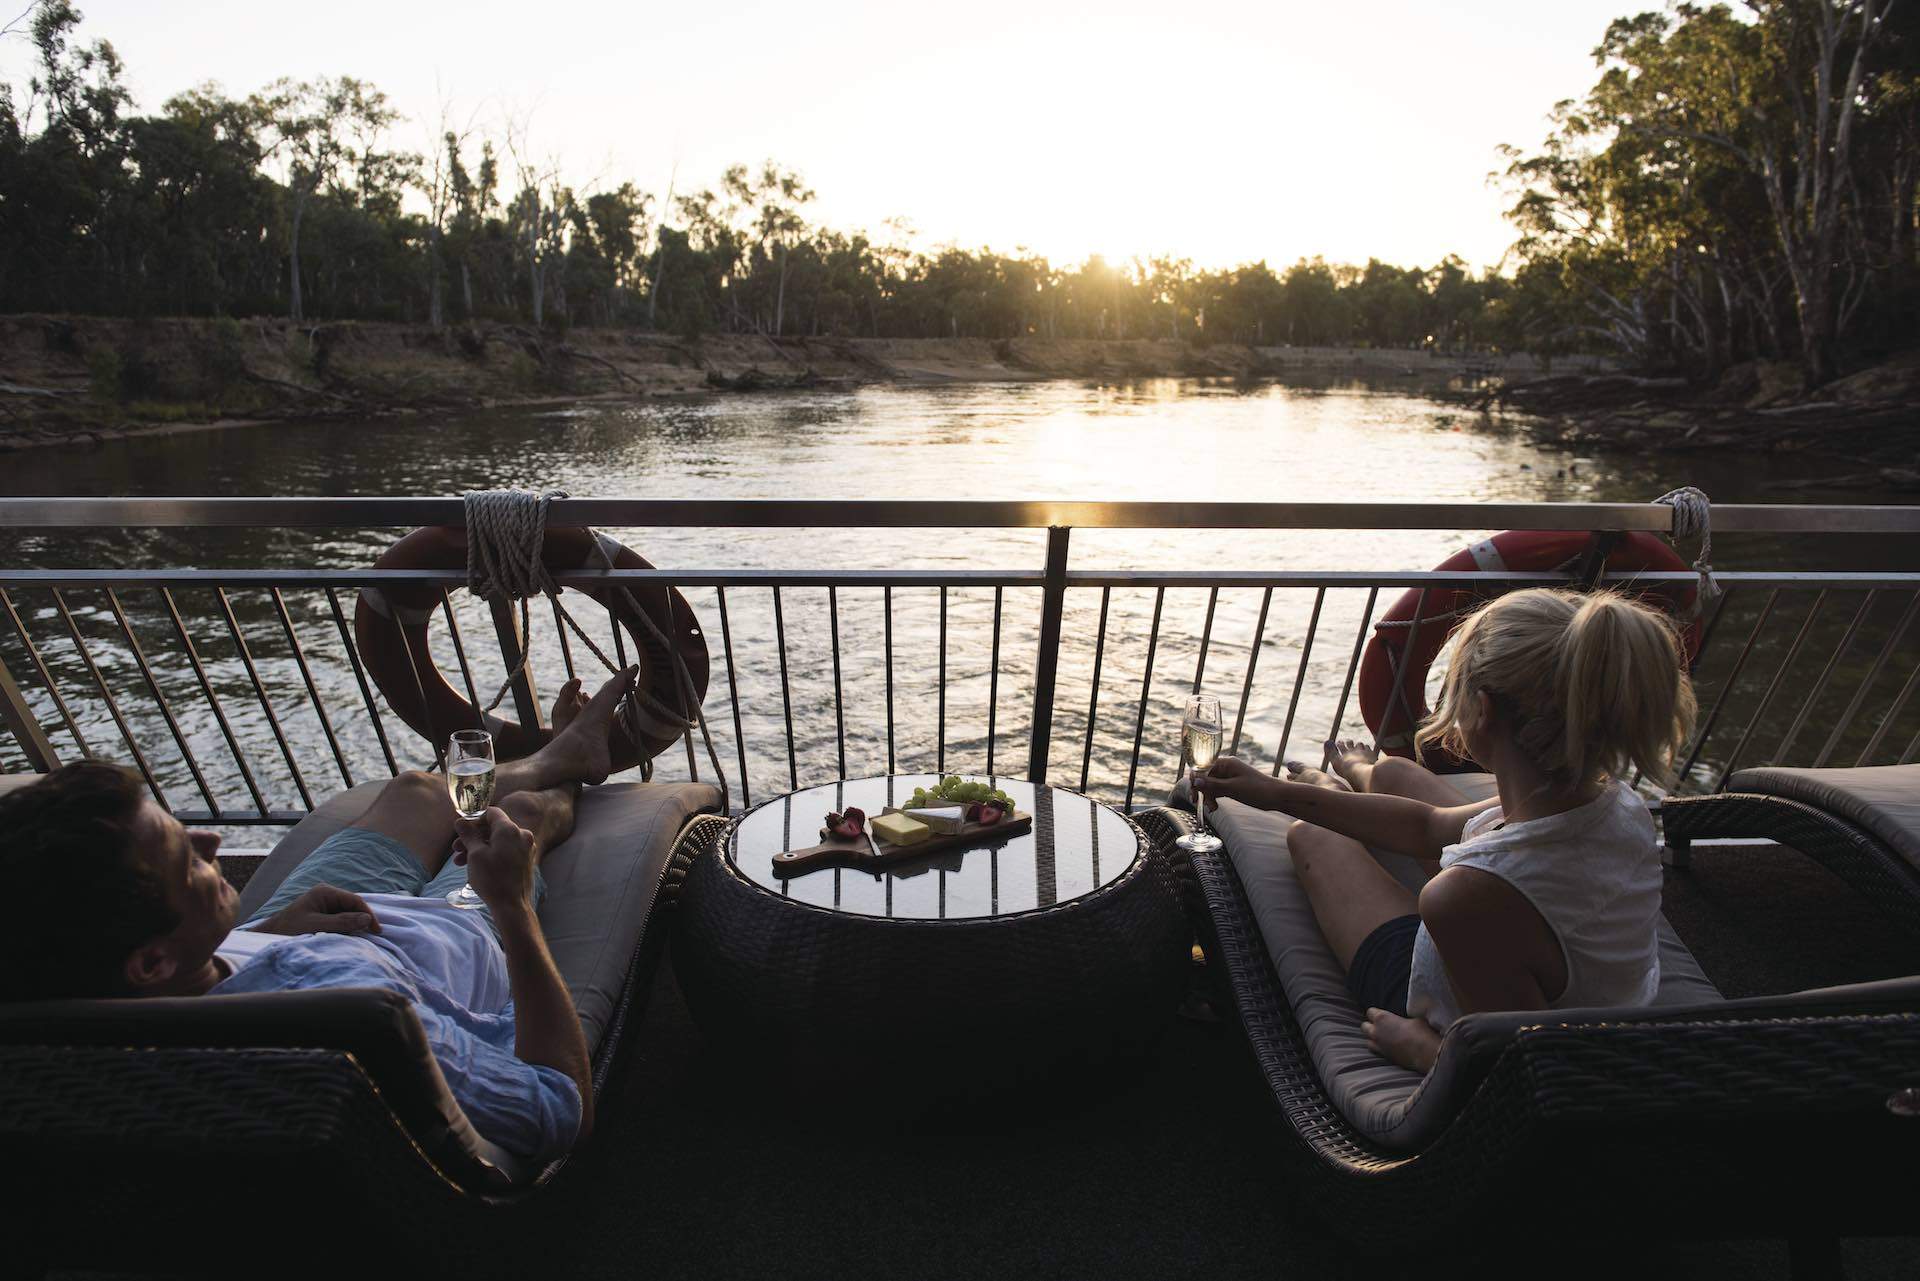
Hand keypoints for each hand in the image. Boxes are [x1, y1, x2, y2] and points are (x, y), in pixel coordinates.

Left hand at [252, 883, 380, 936]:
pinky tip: (348, 938)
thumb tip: (366, 919)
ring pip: (348, 914)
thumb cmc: (288, 930)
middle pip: (353, 906)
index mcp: (325, 892)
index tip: (376, 930)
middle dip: (362, 920)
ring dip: (354, 926)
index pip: (354, 900)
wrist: (268, 938)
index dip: (368, 914)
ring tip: (360, 938)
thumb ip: (341, 922)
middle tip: (372, 936)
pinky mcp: (322, 915)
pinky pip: (341, 920)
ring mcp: (324, 905)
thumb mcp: (316, 926)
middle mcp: (326, 896)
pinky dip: (346, 929)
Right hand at [452, 807, 538, 912]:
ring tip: (460, 862)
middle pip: (493, 828)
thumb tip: (460, 821)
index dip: (474, 820)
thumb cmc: (492, 879)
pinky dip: (490, 855)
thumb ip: (468, 835)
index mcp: (510, 829)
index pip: (491, 813)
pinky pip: (506, 851)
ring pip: (498, 841)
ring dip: (478, 848)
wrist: (512, 905)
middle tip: (455, 849)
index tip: (461, 831)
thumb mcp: (475, 854)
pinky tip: (475, 867)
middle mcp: (522, 835)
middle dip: (472, 837)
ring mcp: (526, 848)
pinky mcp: (525, 860)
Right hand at [1192, 756, 1265, 810]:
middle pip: (1205, 776)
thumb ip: (1213, 785)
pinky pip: (1218, 789)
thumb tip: (1195, 781)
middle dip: (1201, 790)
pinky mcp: (1233, 785)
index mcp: (1226, 763)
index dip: (1195, 779)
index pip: (1202, 767)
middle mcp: (1226, 767)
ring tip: (1212, 808)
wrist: (1277, 797)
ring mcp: (1229, 776)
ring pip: (1210, 785)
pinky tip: (1215, 807)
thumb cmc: (1258, 790)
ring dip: (1208, 796)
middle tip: (1197, 803)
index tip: (1193, 793)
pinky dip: (1214, 797)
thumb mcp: (1233, 788)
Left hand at [1363, 1006, 1441, 1072]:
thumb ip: (1403, 1018)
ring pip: (1367, 1040)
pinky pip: (1375, 1051)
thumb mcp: (1414, 1018)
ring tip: (1383, 1038)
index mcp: (1382, 1018)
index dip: (1376, 1013)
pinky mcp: (1384, 1057)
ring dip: (1373, 1039)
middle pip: (1364, 1026)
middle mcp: (1376, 1031)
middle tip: (1381, 1027)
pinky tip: (1387, 1048)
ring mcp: (1378, 1045)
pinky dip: (1378, 1049)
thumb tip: (1405, 1020)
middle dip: (1371, 1025)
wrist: (1425, 1053)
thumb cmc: (1421, 1032)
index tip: (1383, 1015)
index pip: (1370, 1012)